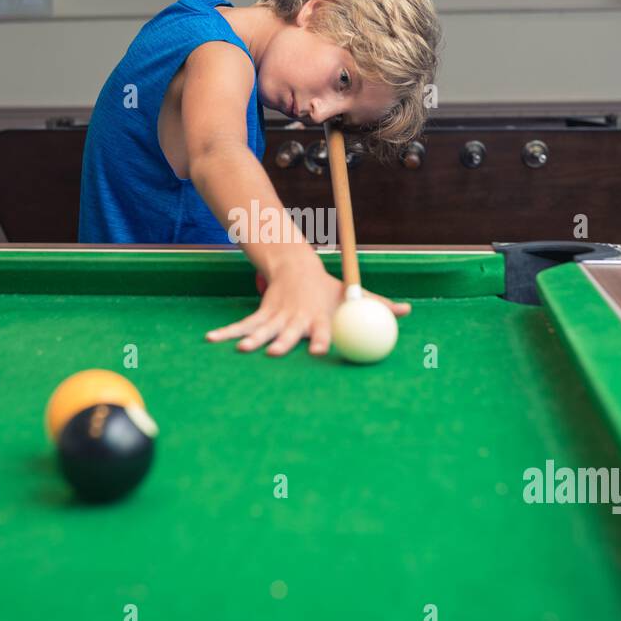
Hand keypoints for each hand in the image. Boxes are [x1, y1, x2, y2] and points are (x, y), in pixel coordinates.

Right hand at [206, 261, 410, 356]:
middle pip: (289, 333)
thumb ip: (378, 305)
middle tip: (276, 354)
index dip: (322, 340)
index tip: (321, 350)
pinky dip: (228, 333)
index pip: (323, 329)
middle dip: (282, 343)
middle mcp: (296, 318)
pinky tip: (213, 341)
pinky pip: (243, 326)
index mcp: (319, 316)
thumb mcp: (354, 294)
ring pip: (263, 330)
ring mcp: (277, 317)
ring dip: (251, 339)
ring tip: (241, 348)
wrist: (298, 267)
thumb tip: (407, 311)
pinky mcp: (262, 316)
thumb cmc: (330, 289)